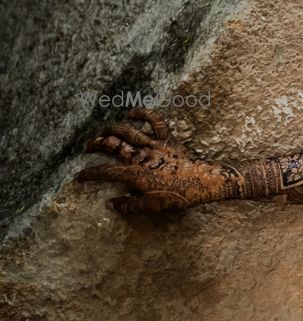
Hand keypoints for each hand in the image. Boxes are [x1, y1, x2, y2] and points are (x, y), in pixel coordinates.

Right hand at [74, 107, 231, 214]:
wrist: (203, 182)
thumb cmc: (178, 196)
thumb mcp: (151, 206)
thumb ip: (128, 205)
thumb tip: (111, 204)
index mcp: (134, 174)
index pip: (106, 172)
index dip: (90, 174)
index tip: (80, 176)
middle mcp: (140, 156)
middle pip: (111, 145)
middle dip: (96, 145)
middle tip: (87, 147)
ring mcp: (153, 144)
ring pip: (127, 130)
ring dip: (111, 129)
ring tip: (102, 131)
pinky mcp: (167, 138)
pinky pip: (154, 121)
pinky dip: (142, 114)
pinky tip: (131, 114)